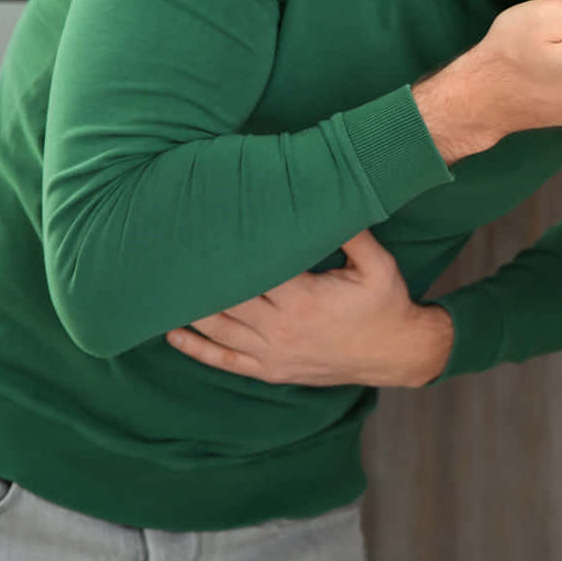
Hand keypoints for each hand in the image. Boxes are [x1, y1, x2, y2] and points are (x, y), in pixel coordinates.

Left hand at [165, 231, 452, 388]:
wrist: (398, 353)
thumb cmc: (386, 303)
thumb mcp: (378, 264)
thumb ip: (351, 232)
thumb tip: (332, 191)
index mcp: (303, 298)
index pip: (251, 269)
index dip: (224, 250)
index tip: (201, 228)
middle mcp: (280, 328)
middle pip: (225, 297)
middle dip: (199, 275)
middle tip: (169, 250)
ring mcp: (272, 353)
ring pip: (218, 328)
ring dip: (189, 307)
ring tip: (162, 284)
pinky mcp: (270, 370)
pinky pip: (224, 361)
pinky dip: (196, 348)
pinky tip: (173, 333)